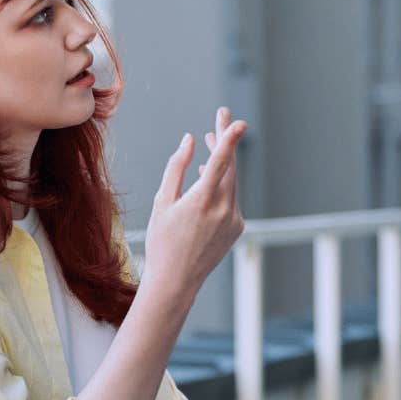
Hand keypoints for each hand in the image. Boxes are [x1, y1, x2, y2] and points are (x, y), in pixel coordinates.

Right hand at [142, 107, 246, 300]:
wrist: (176, 281)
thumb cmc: (162, 241)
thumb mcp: (162, 201)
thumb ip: (177, 167)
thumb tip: (190, 140)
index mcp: (203, 201)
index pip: (222, 162)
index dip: (229, 138)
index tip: (238, 121)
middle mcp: (224, 209)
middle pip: (230, 167)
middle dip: (224, 141)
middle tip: (220, 118)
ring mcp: (234, 219)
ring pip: (232, 181)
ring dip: (223, 162)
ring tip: (210, 142)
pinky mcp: (237, 227)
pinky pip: (231, 198)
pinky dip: (222, 185)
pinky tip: (209, 178)